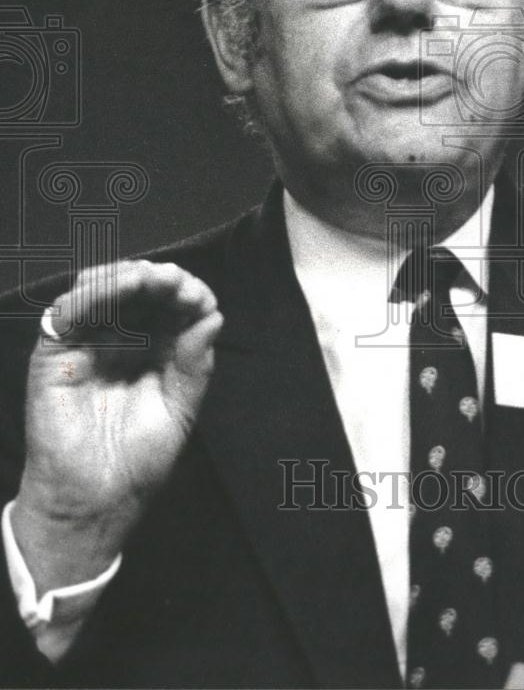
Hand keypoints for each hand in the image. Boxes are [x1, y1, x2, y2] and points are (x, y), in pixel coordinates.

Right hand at [12, 260, 222, 592]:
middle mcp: (122, 337)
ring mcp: (87, 341)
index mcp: (155, 347)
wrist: (94, 501)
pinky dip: (91, 294)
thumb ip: (195, 364)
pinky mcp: (55, 352)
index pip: (170, 304)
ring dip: (126, 276)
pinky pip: (67, 311)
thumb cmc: (138, 461)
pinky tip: (116, 291)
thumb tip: (214, 317)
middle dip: (159, 278)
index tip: (201, 299)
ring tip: (148, 280)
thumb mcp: (180, 410)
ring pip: (101, 287)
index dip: (186, 293)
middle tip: (175, 283)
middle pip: (137, 287)